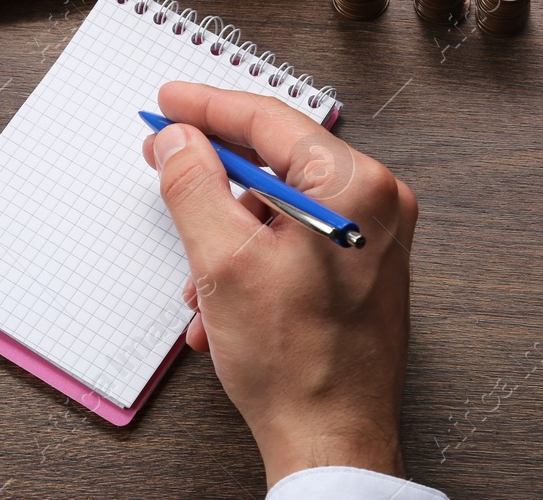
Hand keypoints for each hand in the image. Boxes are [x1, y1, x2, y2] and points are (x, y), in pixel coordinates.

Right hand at [143, 82, 417, 486]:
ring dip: (227, 236)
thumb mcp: (222, 260)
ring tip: (200, 281)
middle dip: (212, 180)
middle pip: (274, 161)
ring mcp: (374, 237)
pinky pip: (295, 239)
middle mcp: (376, 203)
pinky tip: (221, 304)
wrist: (333, 440)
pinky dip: (251, 259)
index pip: (268, 120)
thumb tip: (177, 141)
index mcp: (354, 186)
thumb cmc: (297, 364)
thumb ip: (193, 184)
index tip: (170, 102)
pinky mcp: (363, 267)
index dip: (208, 106)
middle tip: (166, 164)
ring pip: (278, 206)